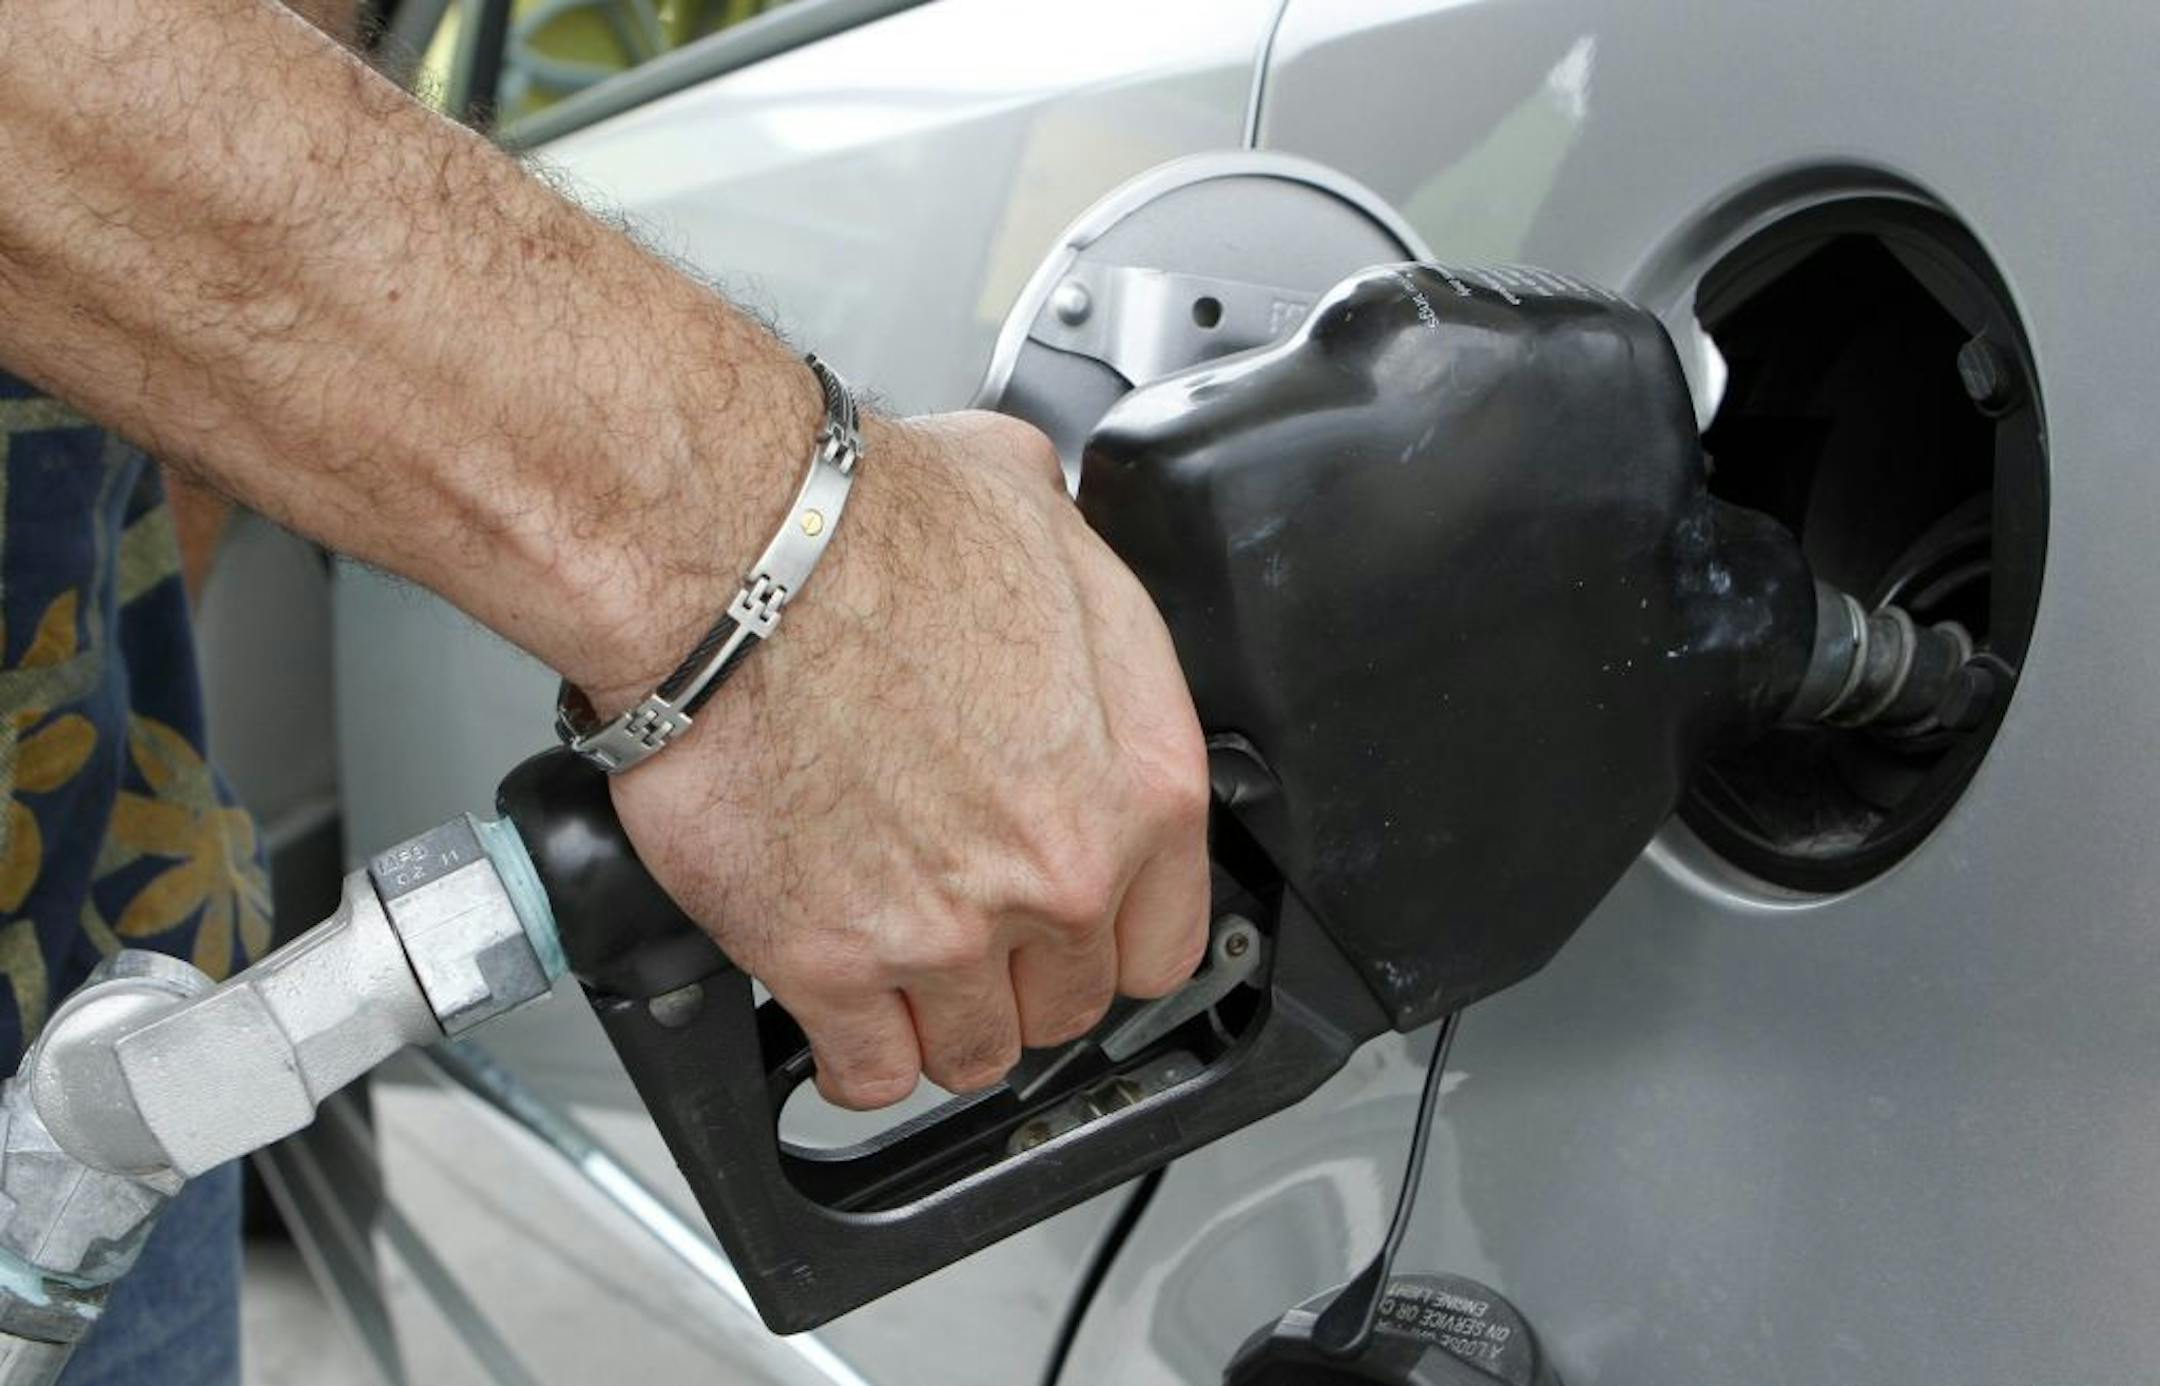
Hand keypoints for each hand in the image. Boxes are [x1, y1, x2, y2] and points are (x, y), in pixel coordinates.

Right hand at [605, 411, 1211, 1107]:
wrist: (731, 551)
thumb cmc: (873, 525)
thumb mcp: (1044, 517)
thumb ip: (1083, 595)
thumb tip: (1064, 588)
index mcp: (1138, 781)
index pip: (1167, 937)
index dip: (1112, 932)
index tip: (1073, 926)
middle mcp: (1059, 873)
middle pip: (1069, 1002)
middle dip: (1022, 974)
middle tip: (969, 925)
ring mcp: (946, 931)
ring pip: (973, 1052)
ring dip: (940, 1019)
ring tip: (904, 968)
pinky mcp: (829, 963)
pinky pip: (866, 1072)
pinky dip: (853, 1055)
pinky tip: (842, 1016)